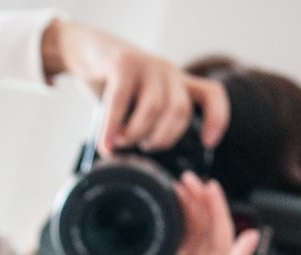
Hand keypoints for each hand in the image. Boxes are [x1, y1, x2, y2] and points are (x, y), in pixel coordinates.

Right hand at [42, 19, 227, 153]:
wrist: (84, 51)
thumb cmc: (111, 85)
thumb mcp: (139, 101)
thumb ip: (149, 119)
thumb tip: (143, 158)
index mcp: (177, 81)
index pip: (211, 94)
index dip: (216, 118)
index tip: (208, 142)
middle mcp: (167, 71)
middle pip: (178, 110)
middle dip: (160, 138)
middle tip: (139, 146)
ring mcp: (146, 65)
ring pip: (154, 108)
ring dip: (135, 134)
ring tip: (118, 143)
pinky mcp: (122, 64)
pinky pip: (120, 101)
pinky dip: (112, 127)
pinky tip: (104, 145)